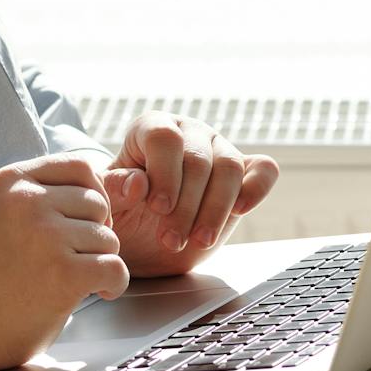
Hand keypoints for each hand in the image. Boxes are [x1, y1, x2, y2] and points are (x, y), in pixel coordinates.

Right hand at [0, 154, 130, 367]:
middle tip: (74, 257)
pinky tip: (98, 293)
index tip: (79, 224)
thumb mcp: (9, 214)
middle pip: (97, 202)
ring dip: (100, 260)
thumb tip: (120, 182)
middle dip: (95, 231)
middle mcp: (25, 201)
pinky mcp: (62, 272)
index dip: (91, 195)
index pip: (79, 166)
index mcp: (10, 180)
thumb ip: (50, 194)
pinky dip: (114, 284)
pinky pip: (115, 268)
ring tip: (72, 277)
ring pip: (109, 237)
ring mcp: (44, 235)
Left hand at [104, 112, 280, 277]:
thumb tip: (137, 183)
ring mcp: (219, 150)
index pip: (164, 137)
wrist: (144, 241)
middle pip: (198, 159)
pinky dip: (257, 188)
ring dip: (216, 209)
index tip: (158, 208)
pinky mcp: (244, 173)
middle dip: (186, 205)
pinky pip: (263, 170)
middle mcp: (188, 133)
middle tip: (170, 240)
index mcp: (151, 129)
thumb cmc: (122, 214)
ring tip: (199, 240)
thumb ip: (114, 191)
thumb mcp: (108, 206)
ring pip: (229, 167)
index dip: (164, 173)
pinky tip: (240, 210)